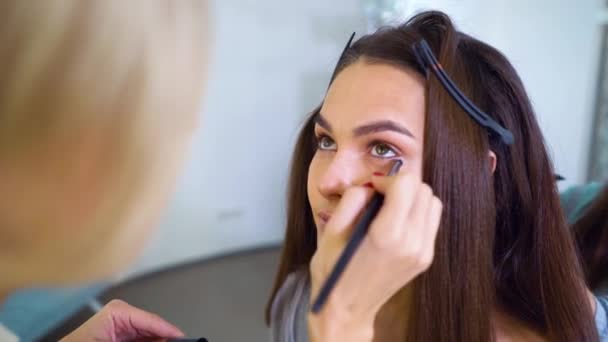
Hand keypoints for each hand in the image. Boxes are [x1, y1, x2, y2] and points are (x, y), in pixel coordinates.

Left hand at [60, 299, 183, 341]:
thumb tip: (164, 340)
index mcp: (117, 311)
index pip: (154, 321)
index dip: (172, 332)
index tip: (185, 340)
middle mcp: (121, 314)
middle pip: (153, 328)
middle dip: (165, 337)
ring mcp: (121, 325)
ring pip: (149, 334)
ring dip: (157, 340)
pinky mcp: (120, 335)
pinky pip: (142, 339)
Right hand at [308, 173, 442, 340]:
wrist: (347, 310)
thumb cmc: (334, 269)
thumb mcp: (332, 229)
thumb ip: (353, 198)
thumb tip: (372, 185)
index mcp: (387, 235)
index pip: (407, 184)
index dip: (387, 179)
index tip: (372, 188)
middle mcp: (412, 243)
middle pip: (423, 190)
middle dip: (401, 186)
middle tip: (379, 196)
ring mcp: (423, 252)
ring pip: (432, 203)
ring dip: (412, 198)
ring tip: (389, 208)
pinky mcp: (426, 258)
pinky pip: (431, 220)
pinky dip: (417, 213)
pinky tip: (396, 221)